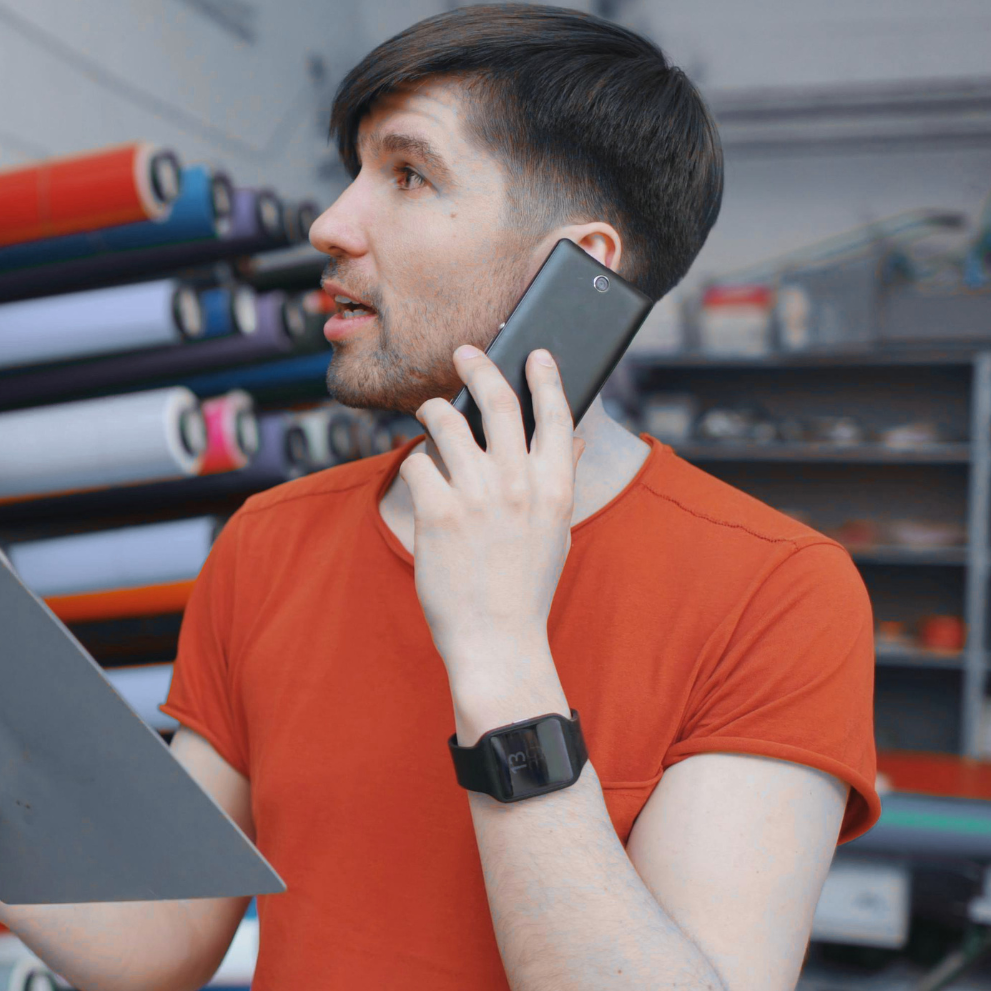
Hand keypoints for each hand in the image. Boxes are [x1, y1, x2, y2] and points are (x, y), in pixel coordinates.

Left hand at [405, 345, 579, 733]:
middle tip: (465, 352)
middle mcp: (518, 483)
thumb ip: (561, 479)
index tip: (533, 352)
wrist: (496, 638)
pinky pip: (417, 465)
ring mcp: (477, 495)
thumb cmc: (525, 587)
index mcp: (555, 486)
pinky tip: (418, 476)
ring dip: (433, 411)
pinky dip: (414, 464)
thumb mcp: (556, 531)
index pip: (556, 413)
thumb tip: (575, 439)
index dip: (546, 377)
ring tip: (428, 411)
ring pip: (447, 423)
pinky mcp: (437, 511)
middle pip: (499, 401)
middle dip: (479, 367)